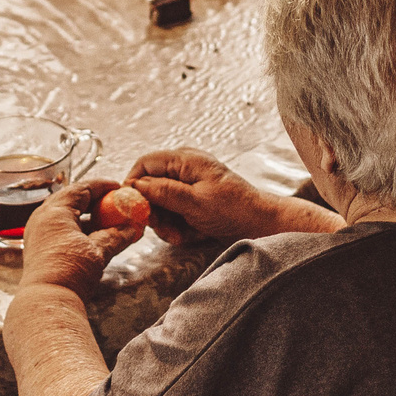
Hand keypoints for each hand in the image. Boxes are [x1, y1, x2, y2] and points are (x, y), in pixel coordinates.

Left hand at [19, 179, 144, 296]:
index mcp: (55, 210)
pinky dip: (77, 228)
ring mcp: (38, 232)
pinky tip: (92, 237)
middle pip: (71, 199)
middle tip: (113, 202)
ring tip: (106, 221)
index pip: (81, 188)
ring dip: (86, 215)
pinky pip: (60, 228)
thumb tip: (132, 228)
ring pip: (65, 215)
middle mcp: (42, 217)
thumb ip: (116, 236)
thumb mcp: (99, 250)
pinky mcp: (39, 247)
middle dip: (94, 200)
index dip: (102, 186)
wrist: (48, 300)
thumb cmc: (70, 271)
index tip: (118, 187)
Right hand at [127, 148, 336, 243]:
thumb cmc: (234, 209)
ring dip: (165, 223)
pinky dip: (176, 226)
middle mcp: (184, 169)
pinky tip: (187, 236)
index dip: (134, 184)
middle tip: (161, 228)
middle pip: (150, 186)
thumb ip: (164, 192)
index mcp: (185, 160)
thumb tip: (135, 186)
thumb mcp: (196, 202)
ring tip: (178, 236)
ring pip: (159, 203)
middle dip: (153, 210)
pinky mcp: (192, 201)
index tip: (133, 208)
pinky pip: (173, 212)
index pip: (145, 164)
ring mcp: (188, 185)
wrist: (261, 224)